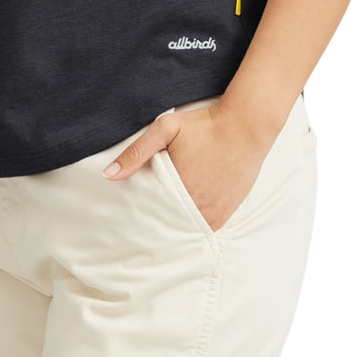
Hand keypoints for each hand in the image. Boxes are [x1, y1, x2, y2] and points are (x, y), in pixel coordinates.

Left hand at [102, 100, 274, 232]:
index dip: (137, 217)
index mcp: (178, 190)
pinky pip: (204, 228)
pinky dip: (192, 225)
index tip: (126, 220)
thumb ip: (137, 151)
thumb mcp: (166, 128)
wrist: (246, 126)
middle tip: (138, 227)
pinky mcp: (226, 213)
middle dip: (153, 225)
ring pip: (186, 231)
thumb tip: (110, 175)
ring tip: (158, 224)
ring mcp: (214, 213)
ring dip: (173, 226)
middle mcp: (197, 208)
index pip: (149, 215)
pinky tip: (182, 219)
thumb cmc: (205, 125)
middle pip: (167, 226)